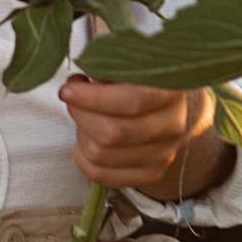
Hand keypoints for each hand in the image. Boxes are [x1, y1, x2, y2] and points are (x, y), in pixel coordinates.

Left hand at [60, 77, 221, 193]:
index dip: (92, 97)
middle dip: (80, 115)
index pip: (131, 101)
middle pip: (112, 133)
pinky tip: (83, 140)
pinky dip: (81, 158)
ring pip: (101, 154)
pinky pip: (101, 175)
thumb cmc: (136, 81)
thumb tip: (75, 86)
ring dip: (80, 134)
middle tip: (71, 100)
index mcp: (170, 90)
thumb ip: (105, 70)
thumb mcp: (127, 66)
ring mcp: (164, 153)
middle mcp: (173, 125)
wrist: (164, 108)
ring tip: (83, 117)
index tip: (67, 89)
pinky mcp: (151, 173)